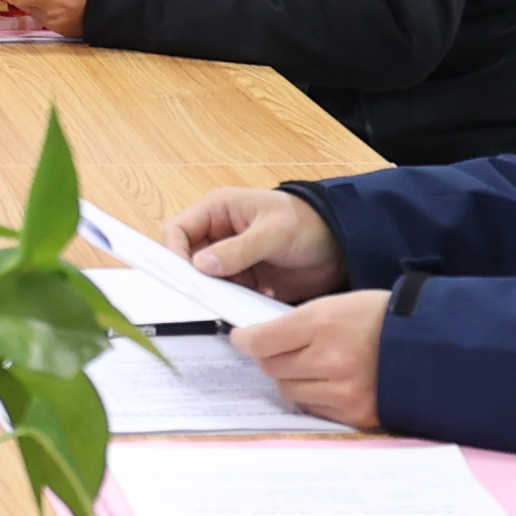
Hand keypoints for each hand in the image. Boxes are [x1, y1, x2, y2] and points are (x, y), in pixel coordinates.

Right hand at [166, 185, 346, 300]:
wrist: (341, 245)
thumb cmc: (307, 223)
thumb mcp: (274, 232)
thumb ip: (238, 249)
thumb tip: (200, 265)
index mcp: (217, 211)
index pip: (177, 231)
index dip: (174, 253)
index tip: (184, 277)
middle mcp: (217, 235)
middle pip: (186, 260)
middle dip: (192, 279)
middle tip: (204, 297)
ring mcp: (230, 260)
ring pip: (205, 282)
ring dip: (215, 294)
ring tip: (234, 302)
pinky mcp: (244, 280)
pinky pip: (226, 296)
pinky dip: (233, 303)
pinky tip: (252, 304)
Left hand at [236, 288, 389, 429]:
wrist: (429, 343)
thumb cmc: (379, 317)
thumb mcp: (335, 304)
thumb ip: (296, 323)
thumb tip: (258, 340)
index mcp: (322, 323)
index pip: (262, 341)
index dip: (246, 341)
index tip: (242, 339)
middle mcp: (329, 360)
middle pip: (272, 368)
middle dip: (271, 359)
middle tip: (281, 351)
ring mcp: (343, 391)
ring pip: (289, 392)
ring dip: (292, 379)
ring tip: (311, 366)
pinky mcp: (356, 414)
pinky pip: (314, 409)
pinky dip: (314, 397)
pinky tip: (329, 383)